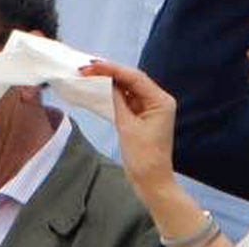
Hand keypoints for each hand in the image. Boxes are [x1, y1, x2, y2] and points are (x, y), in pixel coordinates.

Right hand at [80, 60, 176, 198]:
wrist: (151, 183)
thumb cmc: (143, 157)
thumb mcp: (127, 126)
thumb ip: (118, 101)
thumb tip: (108, 82)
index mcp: (160, 100)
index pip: (135, 78)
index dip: (113, 69)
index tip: (93, 64)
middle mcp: (158, 100)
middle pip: (132, 80)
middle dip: (110, 72)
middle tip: (88, 67)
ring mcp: (150, 108)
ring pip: (128, 88)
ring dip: (111, 82)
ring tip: (91, 73)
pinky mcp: (142, 116)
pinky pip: (127, 99)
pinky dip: (114, 94)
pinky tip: (101, 88)